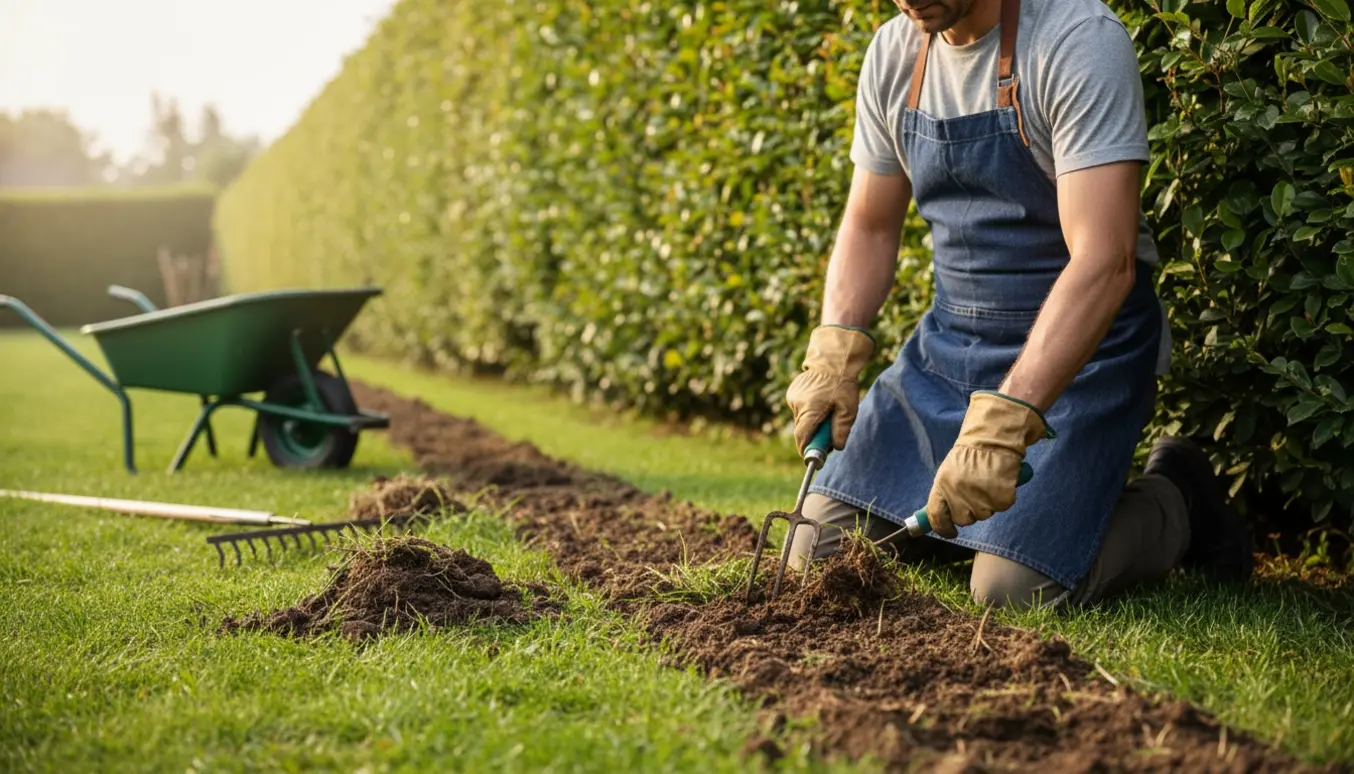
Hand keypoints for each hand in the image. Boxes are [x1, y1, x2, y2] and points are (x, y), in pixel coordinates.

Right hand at [785, 325, 875, 453]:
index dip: (806, 450)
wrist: (832, 360)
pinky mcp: (792, 393)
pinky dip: (807, 411)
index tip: (812, 458)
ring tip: (826, 412)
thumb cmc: (843, 384)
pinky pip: (799, 409)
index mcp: (810, 410)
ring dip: (811, 422)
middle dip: (812, 435)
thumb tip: (836, 447)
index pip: (802, 438)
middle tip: (827, 433)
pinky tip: (819, 402)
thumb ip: (841, 429)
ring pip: (800, 420)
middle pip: (801, 430)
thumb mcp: (848, 409)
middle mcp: (797, 405)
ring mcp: (793, 398)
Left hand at [924, 391, 1053, 537]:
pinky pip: (1001, 506)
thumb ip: (944, 494)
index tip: (950, 532)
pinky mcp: (1000, 497)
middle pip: (963, 519)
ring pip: (984, 514)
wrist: (993, 437)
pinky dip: (1003, 496)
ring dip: (987, 503)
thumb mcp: (948, 472)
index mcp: (942, 486)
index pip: (937, 517)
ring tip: (988, 481)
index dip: (943, 529)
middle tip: (976, 493)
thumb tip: (938, 519)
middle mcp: (958, 494)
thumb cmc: (971, 454)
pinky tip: (1000, 480)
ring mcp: (980, 497)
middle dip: (970, 511)